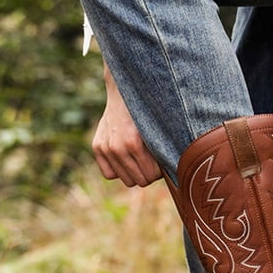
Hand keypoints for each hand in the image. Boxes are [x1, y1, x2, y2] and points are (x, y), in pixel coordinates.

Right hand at [92, 64, 161, 186]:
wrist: (124, 91)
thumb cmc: (148, 110)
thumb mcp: (159, 128)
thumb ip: (164, 149)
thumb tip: (176, 172)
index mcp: (133, 142)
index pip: (151, 176)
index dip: (159, 169)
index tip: (161, 159)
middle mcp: (116, 147)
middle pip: (140, 180)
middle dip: (149, 172)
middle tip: (152, 160)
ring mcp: (105, 147)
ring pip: (127, 180)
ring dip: (136, 172)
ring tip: (141, 159)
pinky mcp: (97, 147)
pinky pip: (110, 174)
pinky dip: (118, 170)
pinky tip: (126, 159)